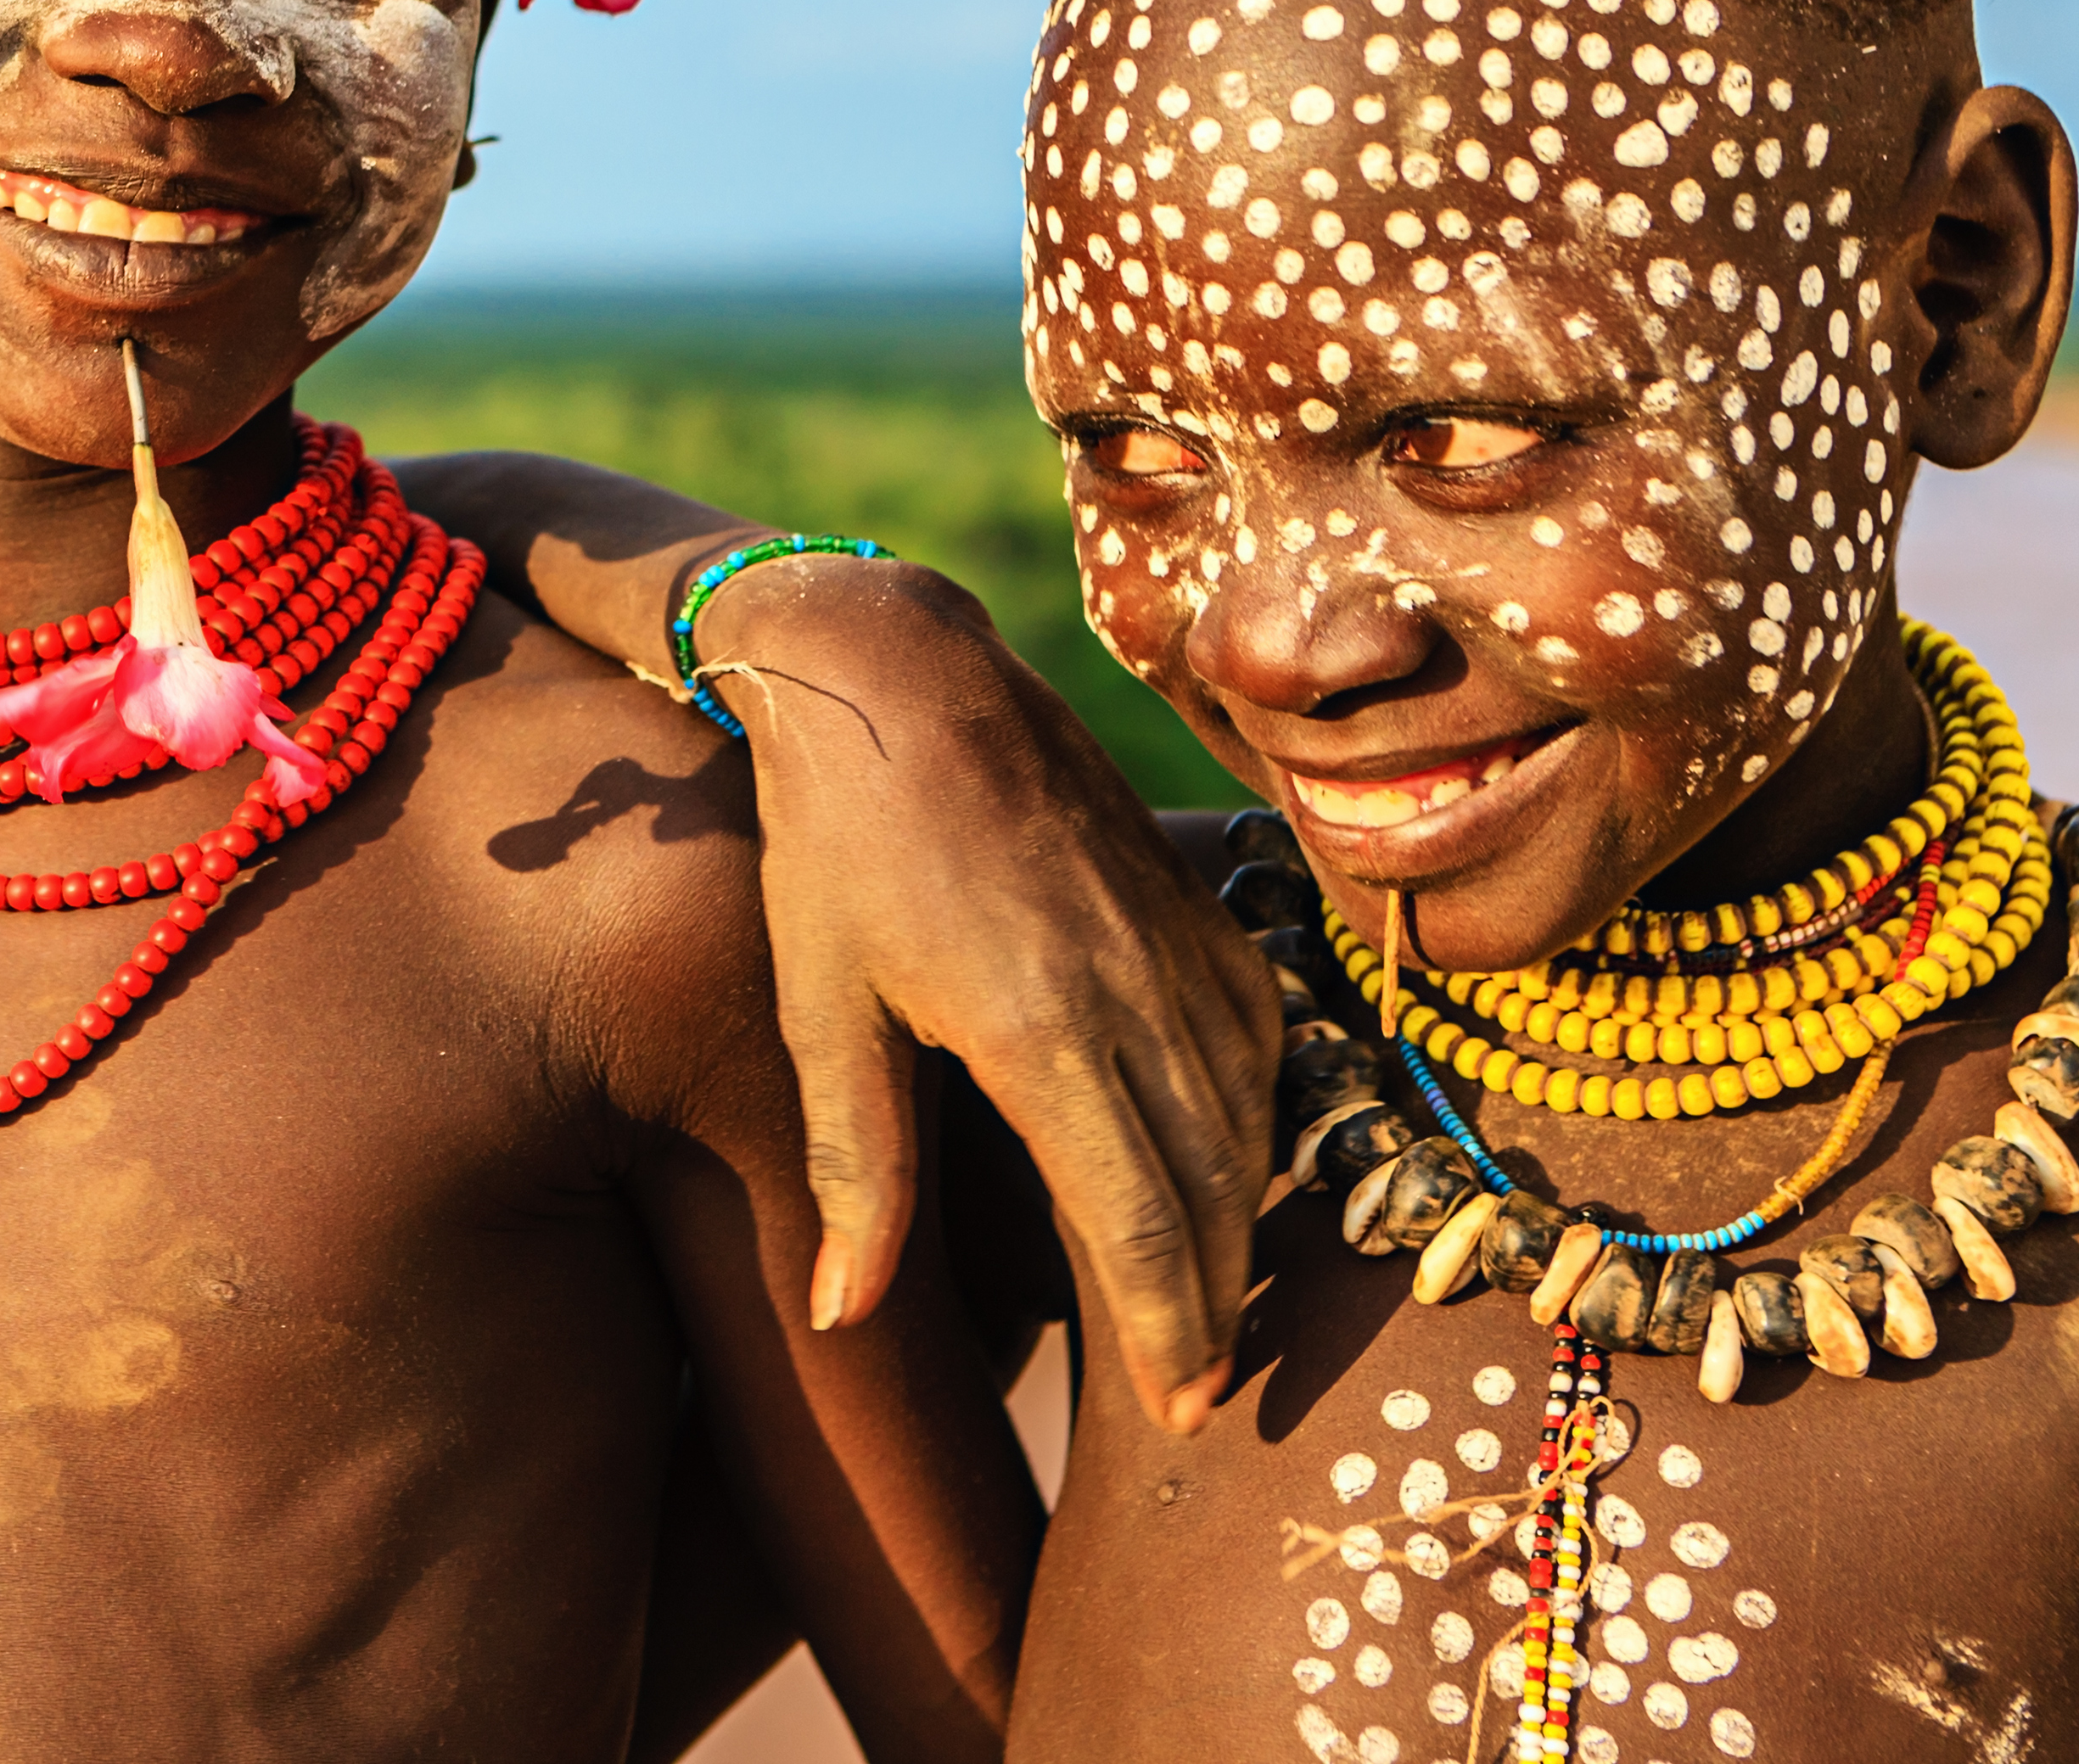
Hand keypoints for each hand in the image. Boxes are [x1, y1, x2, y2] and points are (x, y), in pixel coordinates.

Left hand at [697, 553, 1276, 1433]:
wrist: (900, 673)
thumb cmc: (833, 843)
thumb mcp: (819, 1006)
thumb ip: (851, 1166)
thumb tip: (841, 1312)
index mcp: (1041, 1031)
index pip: (1143, 1222)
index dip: (1170, 1328)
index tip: (1182, 1405)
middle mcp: (1134, 991)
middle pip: (1214, 1188)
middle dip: (1219, 1303)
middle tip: (1207, 1392)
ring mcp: (1175, 936)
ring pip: (1248, 1116)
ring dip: (1245, 1221)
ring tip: (1221, 1305)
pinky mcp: (1189, 894)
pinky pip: (1257, 1031)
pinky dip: (1259, 1115)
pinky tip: (1236, 1163)